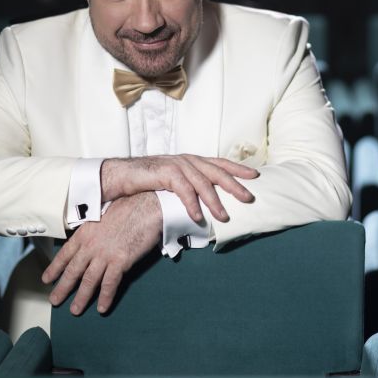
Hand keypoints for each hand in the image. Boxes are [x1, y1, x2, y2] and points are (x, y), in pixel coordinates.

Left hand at [42, 191, 161, 314]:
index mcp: (85, 232)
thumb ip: (93, 227)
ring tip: (75, 310)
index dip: (55, 268)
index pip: (65, 254)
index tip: (46, 279)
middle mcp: (91, 245)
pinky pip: (110, 283)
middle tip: (54, 301)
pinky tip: (102, 308)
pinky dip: (105, 297)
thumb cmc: (128, 206)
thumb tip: (90, 234)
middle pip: (73, 271)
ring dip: (81, 297)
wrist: (147, 207)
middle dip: (62, 288)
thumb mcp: (102, 213)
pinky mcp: (120, 261)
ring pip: (89, 280)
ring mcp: (105, 254)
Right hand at [101, 154, 258, 221]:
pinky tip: (197, 217)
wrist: (122, 176)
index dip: (238, 168)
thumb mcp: (173, 182)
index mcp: (191, 161)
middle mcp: (187, 160)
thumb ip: (190, 187)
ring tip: (224, 216)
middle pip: (216, 171)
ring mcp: (176, 165)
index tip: (255, 175)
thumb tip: (207, 202)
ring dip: (214, 201)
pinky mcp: (164, 173)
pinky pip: (182, 190)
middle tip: (249, 198)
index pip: (220, 163)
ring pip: (201, 182)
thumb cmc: (148, 182)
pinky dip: (191, 204)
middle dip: (234, 185)